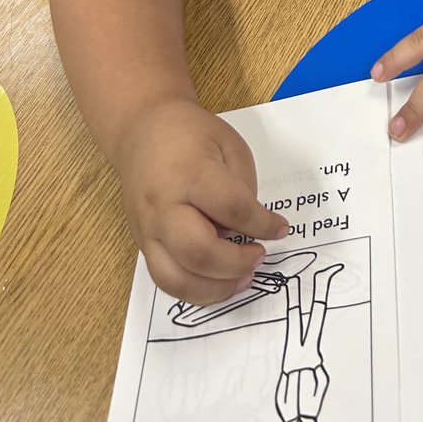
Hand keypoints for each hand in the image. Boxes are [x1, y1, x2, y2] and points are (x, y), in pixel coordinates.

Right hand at [114, 96, 288, 303]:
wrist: (141, 131)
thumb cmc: (191, 134)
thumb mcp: (229, 145)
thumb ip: (242, 188)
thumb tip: (250, 230)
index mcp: (190, 174)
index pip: (232, 208)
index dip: (262, 224)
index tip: (281, 229)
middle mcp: (163, 207)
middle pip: (199, 252)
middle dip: (236, 263)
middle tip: (260, 255)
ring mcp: (148, 229)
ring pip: (176, 279)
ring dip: (215, 289)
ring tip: (243, 279)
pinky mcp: (142, 244)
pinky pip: (165, 280)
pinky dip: (195, 291)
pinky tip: (219, 283)